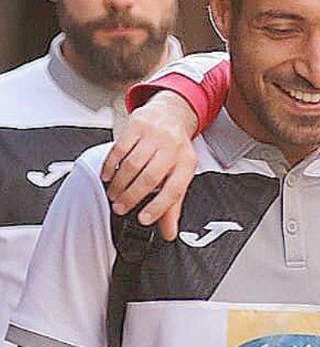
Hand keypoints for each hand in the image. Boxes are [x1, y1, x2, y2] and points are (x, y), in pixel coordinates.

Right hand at [100, 92, 198, 240]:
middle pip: (150, 178)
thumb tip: (169, 232)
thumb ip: (173, 204)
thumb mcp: (179, 174)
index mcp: (186, 164)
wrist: (170, 113)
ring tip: (113, 195)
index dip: (158, 208)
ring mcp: (155, 136)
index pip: (173, 190)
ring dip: (120, 184)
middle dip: (132, 197)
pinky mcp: (137, 126)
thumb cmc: (175, 150)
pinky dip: (111, 165)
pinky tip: (107, 176)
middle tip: (120, 208)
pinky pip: (120, 148)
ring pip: (133, 164)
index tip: (143, 219)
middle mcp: (172, 148)